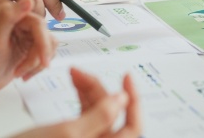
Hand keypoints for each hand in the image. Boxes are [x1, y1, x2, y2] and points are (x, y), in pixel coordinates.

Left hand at [0, 0, 56, 100]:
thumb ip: (8, 17)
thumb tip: (29, 0)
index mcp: (11, 14)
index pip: (39, 24)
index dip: (43, 43)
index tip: (43, 60)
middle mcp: (21, 21)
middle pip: (46, 36)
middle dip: (38, 57)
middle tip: (25, 71)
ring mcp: (28, 34)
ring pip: (49, 45)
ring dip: (37, 63)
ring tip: (20, 73)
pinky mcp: (32, 45)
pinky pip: (48, 53)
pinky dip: (38, 67)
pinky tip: (24, 73)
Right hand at [15, 68, 140, 137]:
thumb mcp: (68, 133)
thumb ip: (100, 116)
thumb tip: (123, 100)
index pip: (134, 127)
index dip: (135, 101)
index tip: (127, 77)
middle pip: (111, 114)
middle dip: (99, 89)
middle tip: (81, 72)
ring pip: (97, 112)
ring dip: (88, 90)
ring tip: (74, 73)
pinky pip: (84, 115)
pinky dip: (81, 98)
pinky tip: (75, 84)